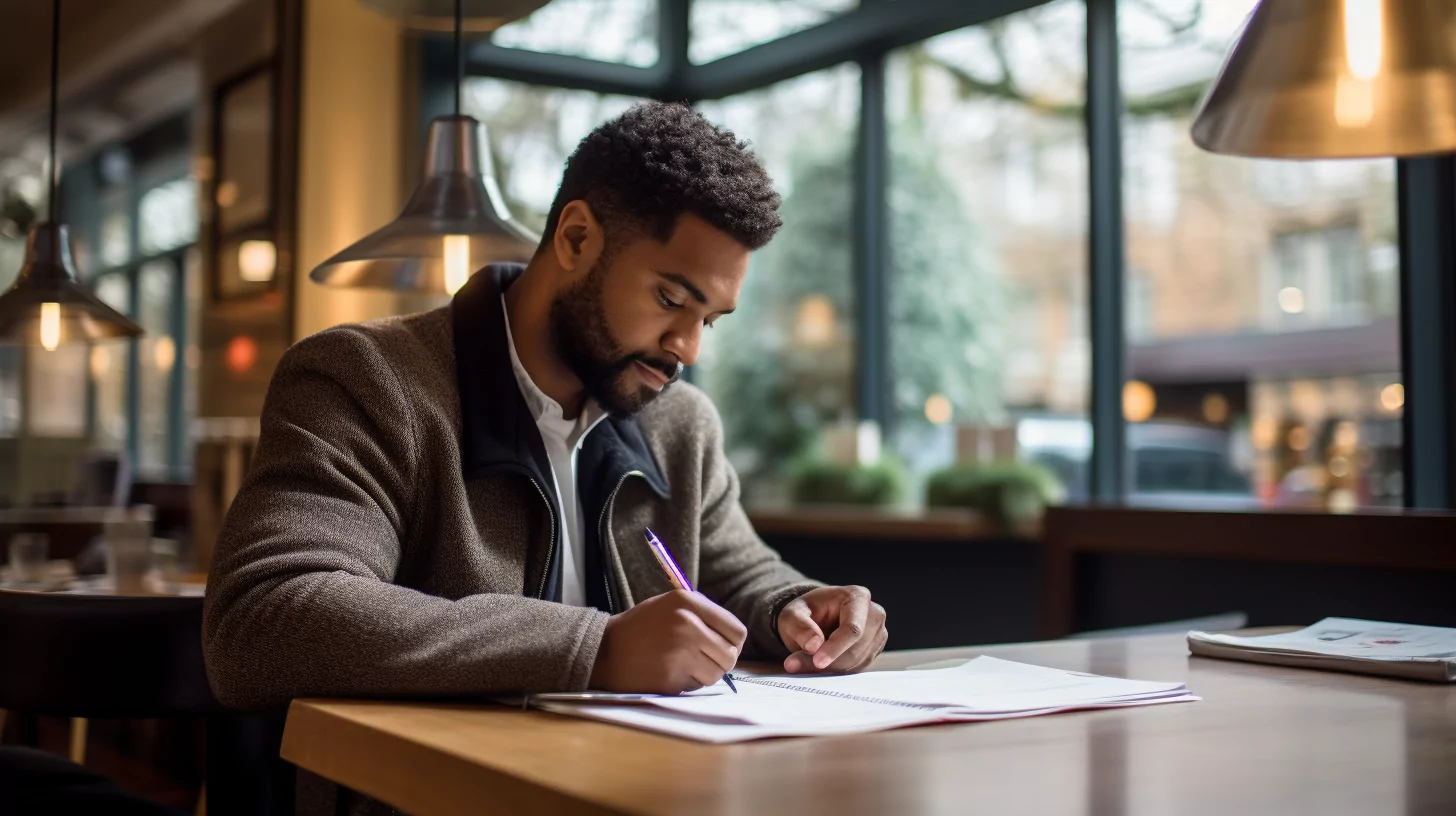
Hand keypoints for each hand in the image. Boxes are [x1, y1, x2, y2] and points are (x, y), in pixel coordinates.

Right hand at [589, 590, 747, 693]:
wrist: (604, 649)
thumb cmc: (641, 627)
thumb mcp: (671, 605)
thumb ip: (703, 615)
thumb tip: (735, 638)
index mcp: (688, 602)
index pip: (737, 631)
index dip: (733, 643)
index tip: (722, 648)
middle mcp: (688, 624)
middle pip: (730, 656)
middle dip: (719, 662)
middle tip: (702, 660)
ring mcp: (680, 652)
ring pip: (715, 675)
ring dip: (703, 675)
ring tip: (681, 664)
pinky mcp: (671, 677)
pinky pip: (696, 687)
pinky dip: (687, 684)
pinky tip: (668, 672)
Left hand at [776, 585, 886, 673]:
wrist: (815, 618)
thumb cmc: (806, 612)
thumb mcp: (792, 614)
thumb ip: (799, 627)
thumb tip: (814, 646)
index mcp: (857, 597)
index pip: (852, 628)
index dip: (835, 648)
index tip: (817, 662)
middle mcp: (874, 614)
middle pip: (855, 649)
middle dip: (828, 662)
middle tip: (797, 666)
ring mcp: (877, 634)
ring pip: (856, 662)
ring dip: (829, 669)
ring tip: (803, 663)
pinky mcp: (874, 651)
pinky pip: (856, 669)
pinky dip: (836, 672)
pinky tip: (820, 664)